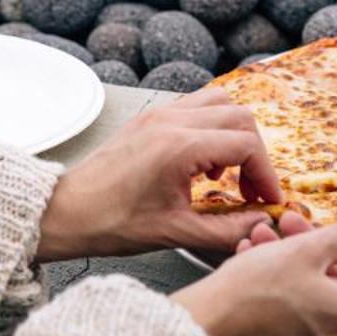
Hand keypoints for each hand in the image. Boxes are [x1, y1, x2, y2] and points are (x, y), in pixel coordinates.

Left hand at [35, 88, 281, 260]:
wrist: (68, 210)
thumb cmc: (112, 222)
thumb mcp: (176, 233)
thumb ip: (227, 230)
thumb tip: (262, 225)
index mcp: (179, 148)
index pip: (247, 146)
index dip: (267, 175)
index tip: (268, 200)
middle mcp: (171, 121)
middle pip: (240, 117)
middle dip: (256, 154)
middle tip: (253, 189)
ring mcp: (159, 114)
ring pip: (220, 102)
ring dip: (235, 134)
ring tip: (228, 173)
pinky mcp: (150, 117)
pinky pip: (196, 106)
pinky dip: (213, 127)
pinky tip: (204, 162)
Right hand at [172, 218, 336, 335]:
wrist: (210, 323)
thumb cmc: (258, 291)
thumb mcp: (306, 249)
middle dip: (319, 256)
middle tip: (296, 230)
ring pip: (309, 301)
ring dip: (291, 266)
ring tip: (263, 239)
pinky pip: (288, 318)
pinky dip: (277, 291)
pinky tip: (253, 263)